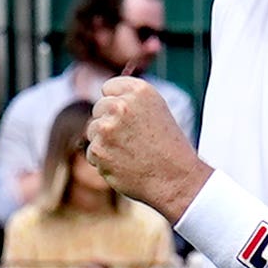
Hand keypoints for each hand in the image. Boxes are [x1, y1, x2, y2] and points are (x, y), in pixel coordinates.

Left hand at [85, 77, 206, 216]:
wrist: (175, 179)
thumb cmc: (168, 147)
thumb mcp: (156, 110)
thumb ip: (130, 100)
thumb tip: (103, 97)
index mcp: (139, 91)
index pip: (108, 88)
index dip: (117, 104)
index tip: (130, 118)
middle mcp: (121, 105)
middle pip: (98, 108)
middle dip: (110, 123)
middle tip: (133, 139)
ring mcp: (107, 127)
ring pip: (92, 130)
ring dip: (105, 142)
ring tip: (130, 152)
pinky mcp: (98, 149)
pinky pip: (92, 152)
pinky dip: (104, 161)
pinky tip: (124, 165)